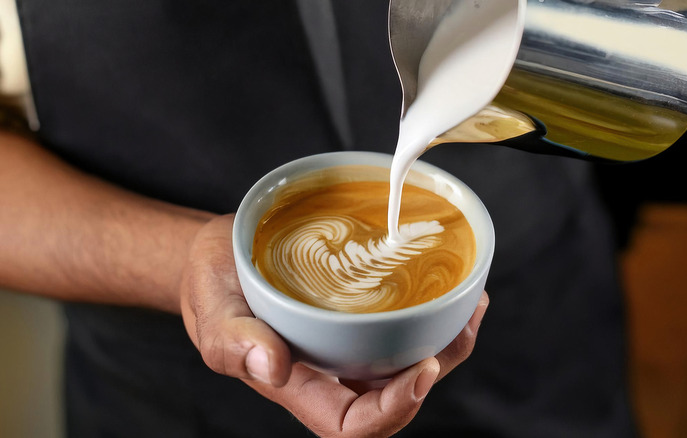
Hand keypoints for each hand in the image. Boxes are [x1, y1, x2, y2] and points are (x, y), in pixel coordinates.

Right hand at [180, 214, 488, 436]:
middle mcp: (333, 374)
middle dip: (438, 371)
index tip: (422, 369)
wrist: (222, 256)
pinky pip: (402, 326)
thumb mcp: (212, 315)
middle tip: (464, 326)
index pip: (355, 425)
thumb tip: (273, 367)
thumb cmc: (212, 289)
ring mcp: (349, 347)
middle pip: (396, 398)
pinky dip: (433, 312)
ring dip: (447, 343)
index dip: (395, 410)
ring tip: (474, 304)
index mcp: (301, 388)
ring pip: (407, 362)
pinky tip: (452, 286)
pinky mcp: (358, 316)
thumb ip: (234, 344)